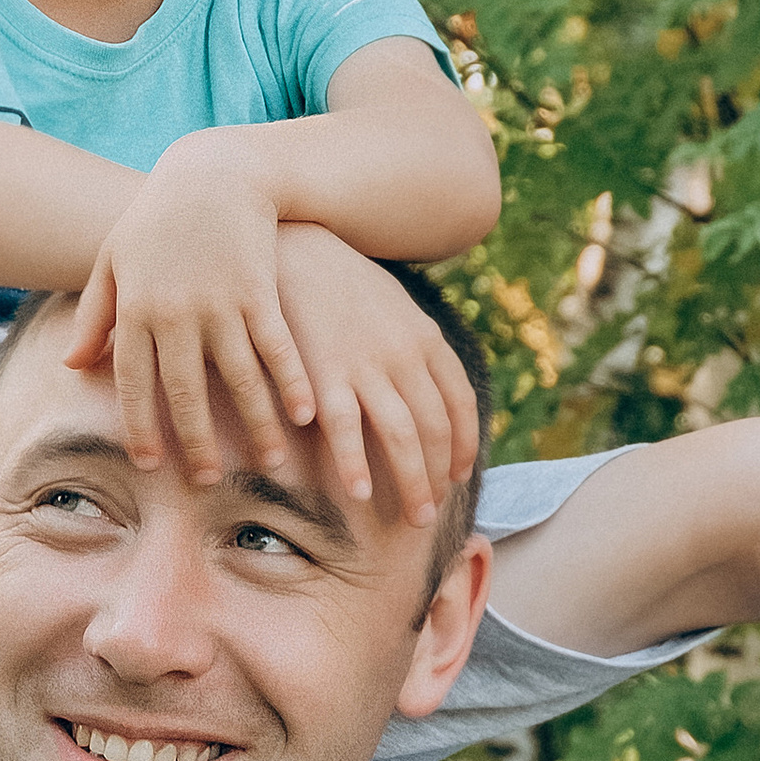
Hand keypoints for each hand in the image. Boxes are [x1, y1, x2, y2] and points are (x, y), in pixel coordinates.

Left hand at [63, 146, 315, 485]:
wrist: (211, 173)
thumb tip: (71, 367)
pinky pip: (277, 347)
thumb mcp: (113, 260)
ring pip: (239, 378)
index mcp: (136, 310)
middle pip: (185, 392)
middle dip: (197, 441)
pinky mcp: (260, 290)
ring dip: (256, 424)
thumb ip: (94, 316)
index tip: (150, 464)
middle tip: (207, 481)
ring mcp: (221, 302)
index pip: (134, 384)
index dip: (141, 428)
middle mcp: (176, 312)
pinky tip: (307, 415)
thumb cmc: (155, 218)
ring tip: (269, 464)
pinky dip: (292, 383)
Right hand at [270, 223, 479, 528]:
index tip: (459, 473)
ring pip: (402, 435)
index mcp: (426, 339)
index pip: (461, 402)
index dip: (464, 443)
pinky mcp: (324, 371)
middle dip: (438, 476)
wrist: (295, 243)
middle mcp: (406, 355)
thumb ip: (412, 344)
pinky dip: (355, 465)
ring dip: (411, 482)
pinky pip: (347, 429)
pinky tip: (359, 494)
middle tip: (431, 512)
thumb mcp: (393, 304)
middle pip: (436, 428)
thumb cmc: (340, 280)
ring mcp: (368, 364)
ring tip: (412, 517)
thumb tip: (425, 382)